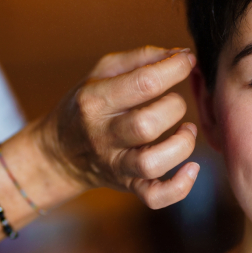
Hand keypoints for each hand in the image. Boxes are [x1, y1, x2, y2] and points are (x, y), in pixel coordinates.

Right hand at [38, 46, 199, 208]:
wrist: (59, 153)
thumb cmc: (86, 105)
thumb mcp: (101, 73)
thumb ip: (140, 59)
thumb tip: (181, 55)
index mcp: (95, 101)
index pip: (144, 83)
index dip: (175, 68)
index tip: (185, 62)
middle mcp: (103, 136)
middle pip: (147, 124)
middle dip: (175, 106)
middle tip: (173, 101)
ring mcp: (115, 165)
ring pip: (152, 163)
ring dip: (181, 145)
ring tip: (185, 131)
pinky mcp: (128, 186)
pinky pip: (155, 197)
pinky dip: (180, 187)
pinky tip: (192, 168)